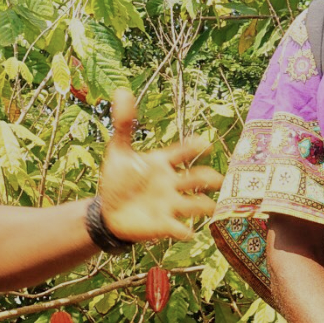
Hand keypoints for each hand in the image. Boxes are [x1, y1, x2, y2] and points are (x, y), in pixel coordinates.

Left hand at [97, 89, 222, 242]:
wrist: (107, 211)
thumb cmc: (118, 179)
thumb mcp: (118, 151)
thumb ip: (124, 125)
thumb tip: (121, 90)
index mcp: (164, 162)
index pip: (183, 151)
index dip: (194, 147)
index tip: (204, 143)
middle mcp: (173, 182)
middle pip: (199, 178)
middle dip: (210, 178)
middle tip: (216, 178)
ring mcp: (171, 204)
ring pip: (197, 205)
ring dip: (205, 205)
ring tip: (208, 205)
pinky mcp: (164, 225)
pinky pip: (179, 229)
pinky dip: (183, 230)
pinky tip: (185, 231)